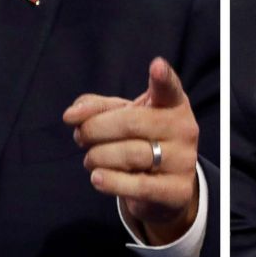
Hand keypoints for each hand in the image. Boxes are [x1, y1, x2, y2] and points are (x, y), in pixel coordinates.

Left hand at [62, 57, 199, 245]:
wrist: (165, 187)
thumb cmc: (140, 141)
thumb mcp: (121, 118)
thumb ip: (95, 108)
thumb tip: (72, 115)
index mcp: (173, 104)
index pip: (169, 88)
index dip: (163, 77)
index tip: (156, 65)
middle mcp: (184, 128)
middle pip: (131, 123)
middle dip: (95, 129)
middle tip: (80, 136)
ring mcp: (184, 160)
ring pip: (131, 155)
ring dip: (98, 157)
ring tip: (90, 159)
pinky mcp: (178, 190)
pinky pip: (138, 185)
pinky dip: (111, 181)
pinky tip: (97, 177)